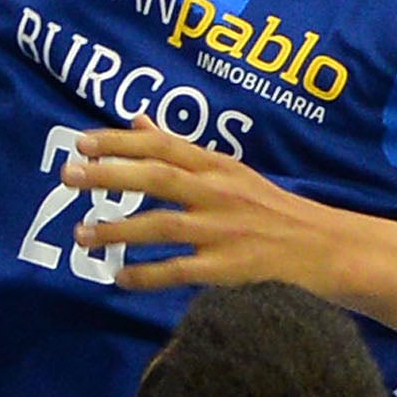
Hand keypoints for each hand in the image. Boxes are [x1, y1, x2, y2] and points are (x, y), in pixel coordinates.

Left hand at [65, 125, 367, 296]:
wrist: (327, 249)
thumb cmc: (271, 208)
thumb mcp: (229, 169)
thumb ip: (180, 148)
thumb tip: (134, 118)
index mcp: (217, 165)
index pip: (162, 144)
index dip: (119, 140)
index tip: (81, 141)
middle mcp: (218, 192)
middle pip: (156, 177)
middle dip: (110, 175)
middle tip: (69, 175)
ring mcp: (224, 231)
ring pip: (162, 225)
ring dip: (118, 230)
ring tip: (82, 234)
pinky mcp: (230, 269)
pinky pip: (180, 272)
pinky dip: (146, 275)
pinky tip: (119, 278)